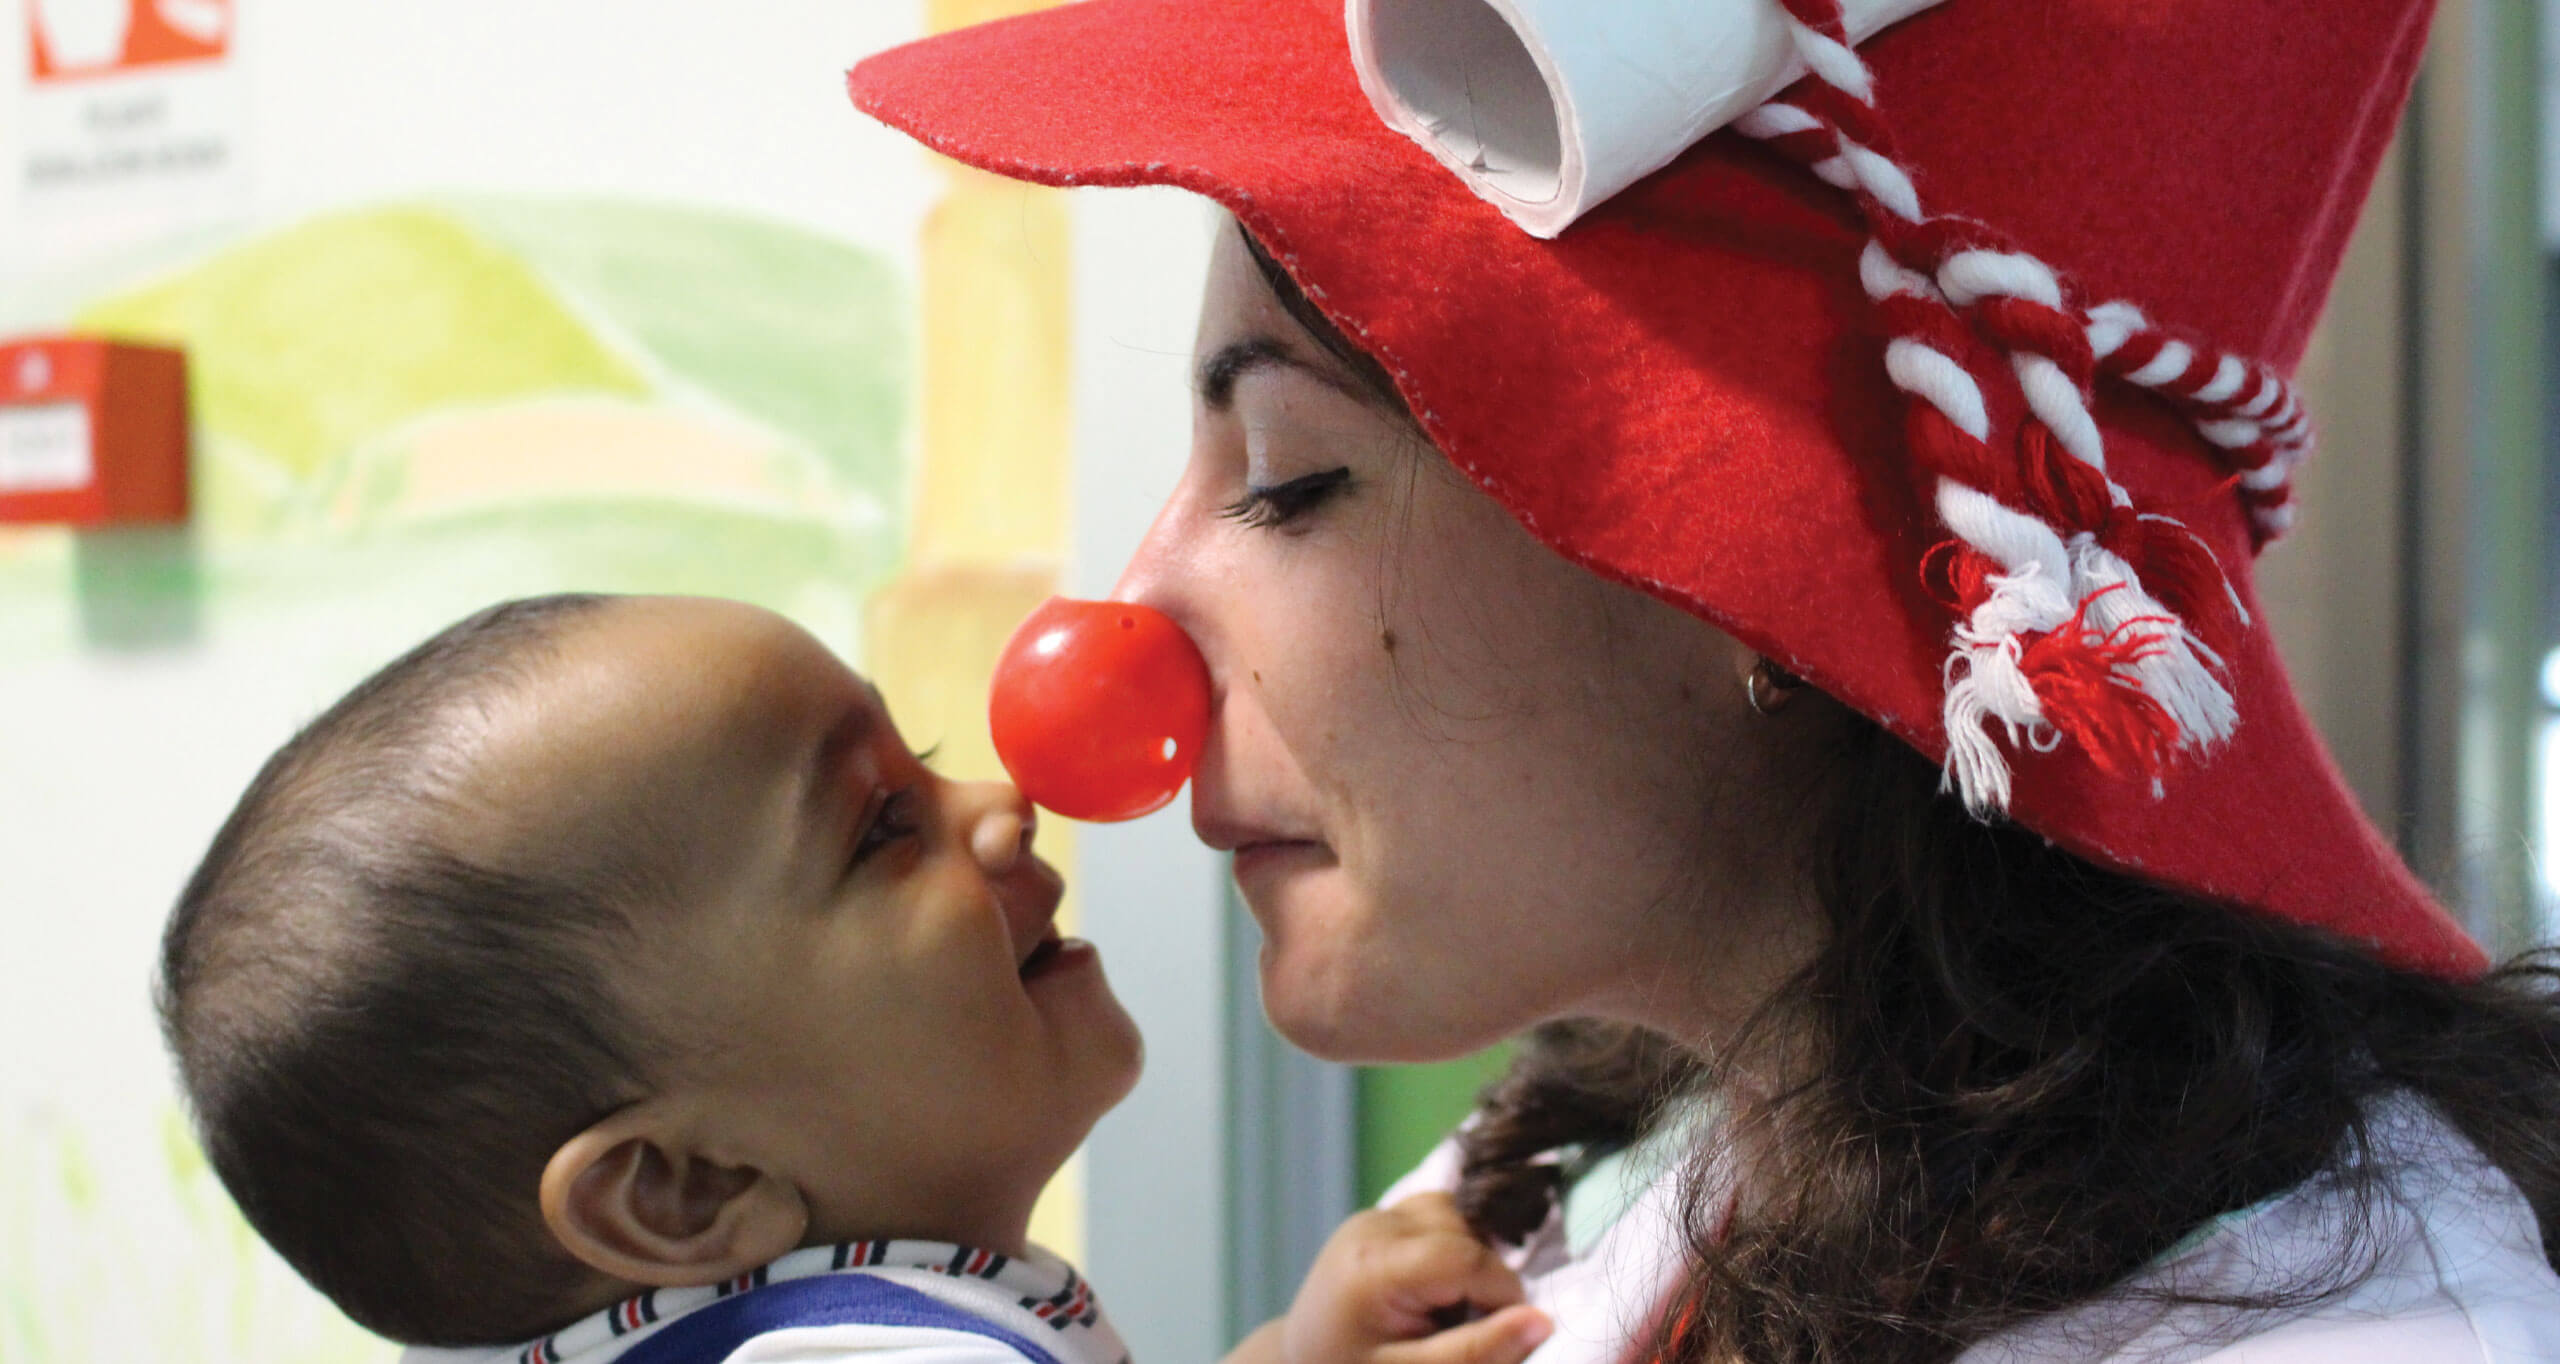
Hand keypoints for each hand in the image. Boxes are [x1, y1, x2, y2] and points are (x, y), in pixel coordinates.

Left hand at [1281, 1193, 1552, 1363]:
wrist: (1300, 1360)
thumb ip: (1476, 1351)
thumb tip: (1544, 1321)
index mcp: (1374, 1265)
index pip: (1466, 1258)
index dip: (1503, 1295)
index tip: (1508, 1335)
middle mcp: (1372, 1227)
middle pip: (1465, 1232)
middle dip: (1483, 1281)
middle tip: (1459, 1330)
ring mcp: (1373, 1216)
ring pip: (1457, 1216)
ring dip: (1469, 1260)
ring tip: (1444, 1310)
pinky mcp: (1379, 1218)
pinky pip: (1438, 1216)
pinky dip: (1452, 1247)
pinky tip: (1436, 1288)